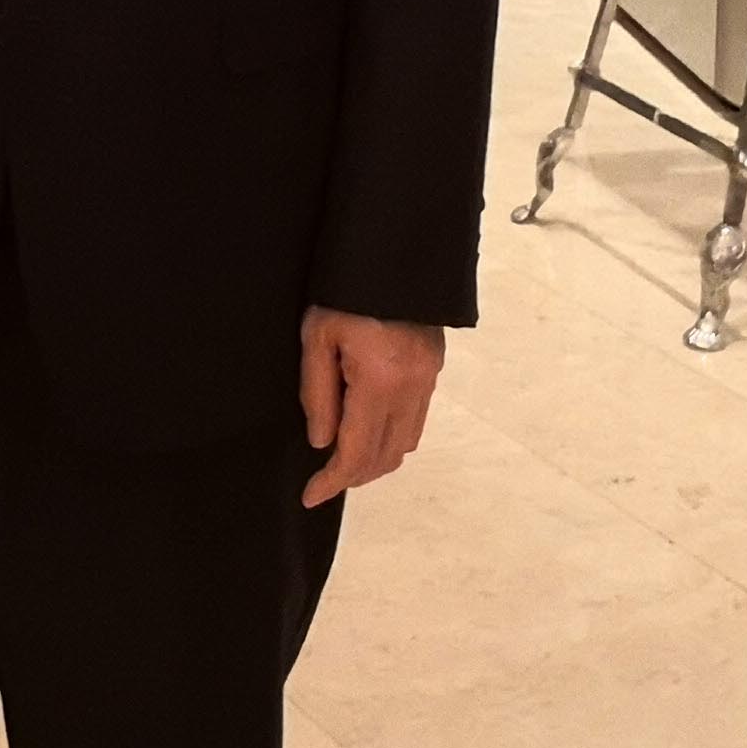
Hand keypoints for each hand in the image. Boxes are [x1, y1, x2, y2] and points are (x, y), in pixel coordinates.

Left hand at [298, 307, 445, 507]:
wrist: (394, 252)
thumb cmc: (346, 291)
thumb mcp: (317, 338)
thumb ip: (317, 394)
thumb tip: (322, 442)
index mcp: (379, 382)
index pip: (357, 452)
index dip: (333, 481)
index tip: (312, 495)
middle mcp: (412, 387)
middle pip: (386, 456)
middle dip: (354, 475)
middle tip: (325, 478)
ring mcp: (428, 378)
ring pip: (406, 443)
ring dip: (377, 458)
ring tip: (346, 455)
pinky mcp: (434, 366)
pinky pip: (417, 419)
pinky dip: (393, 435)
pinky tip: (371, 426)